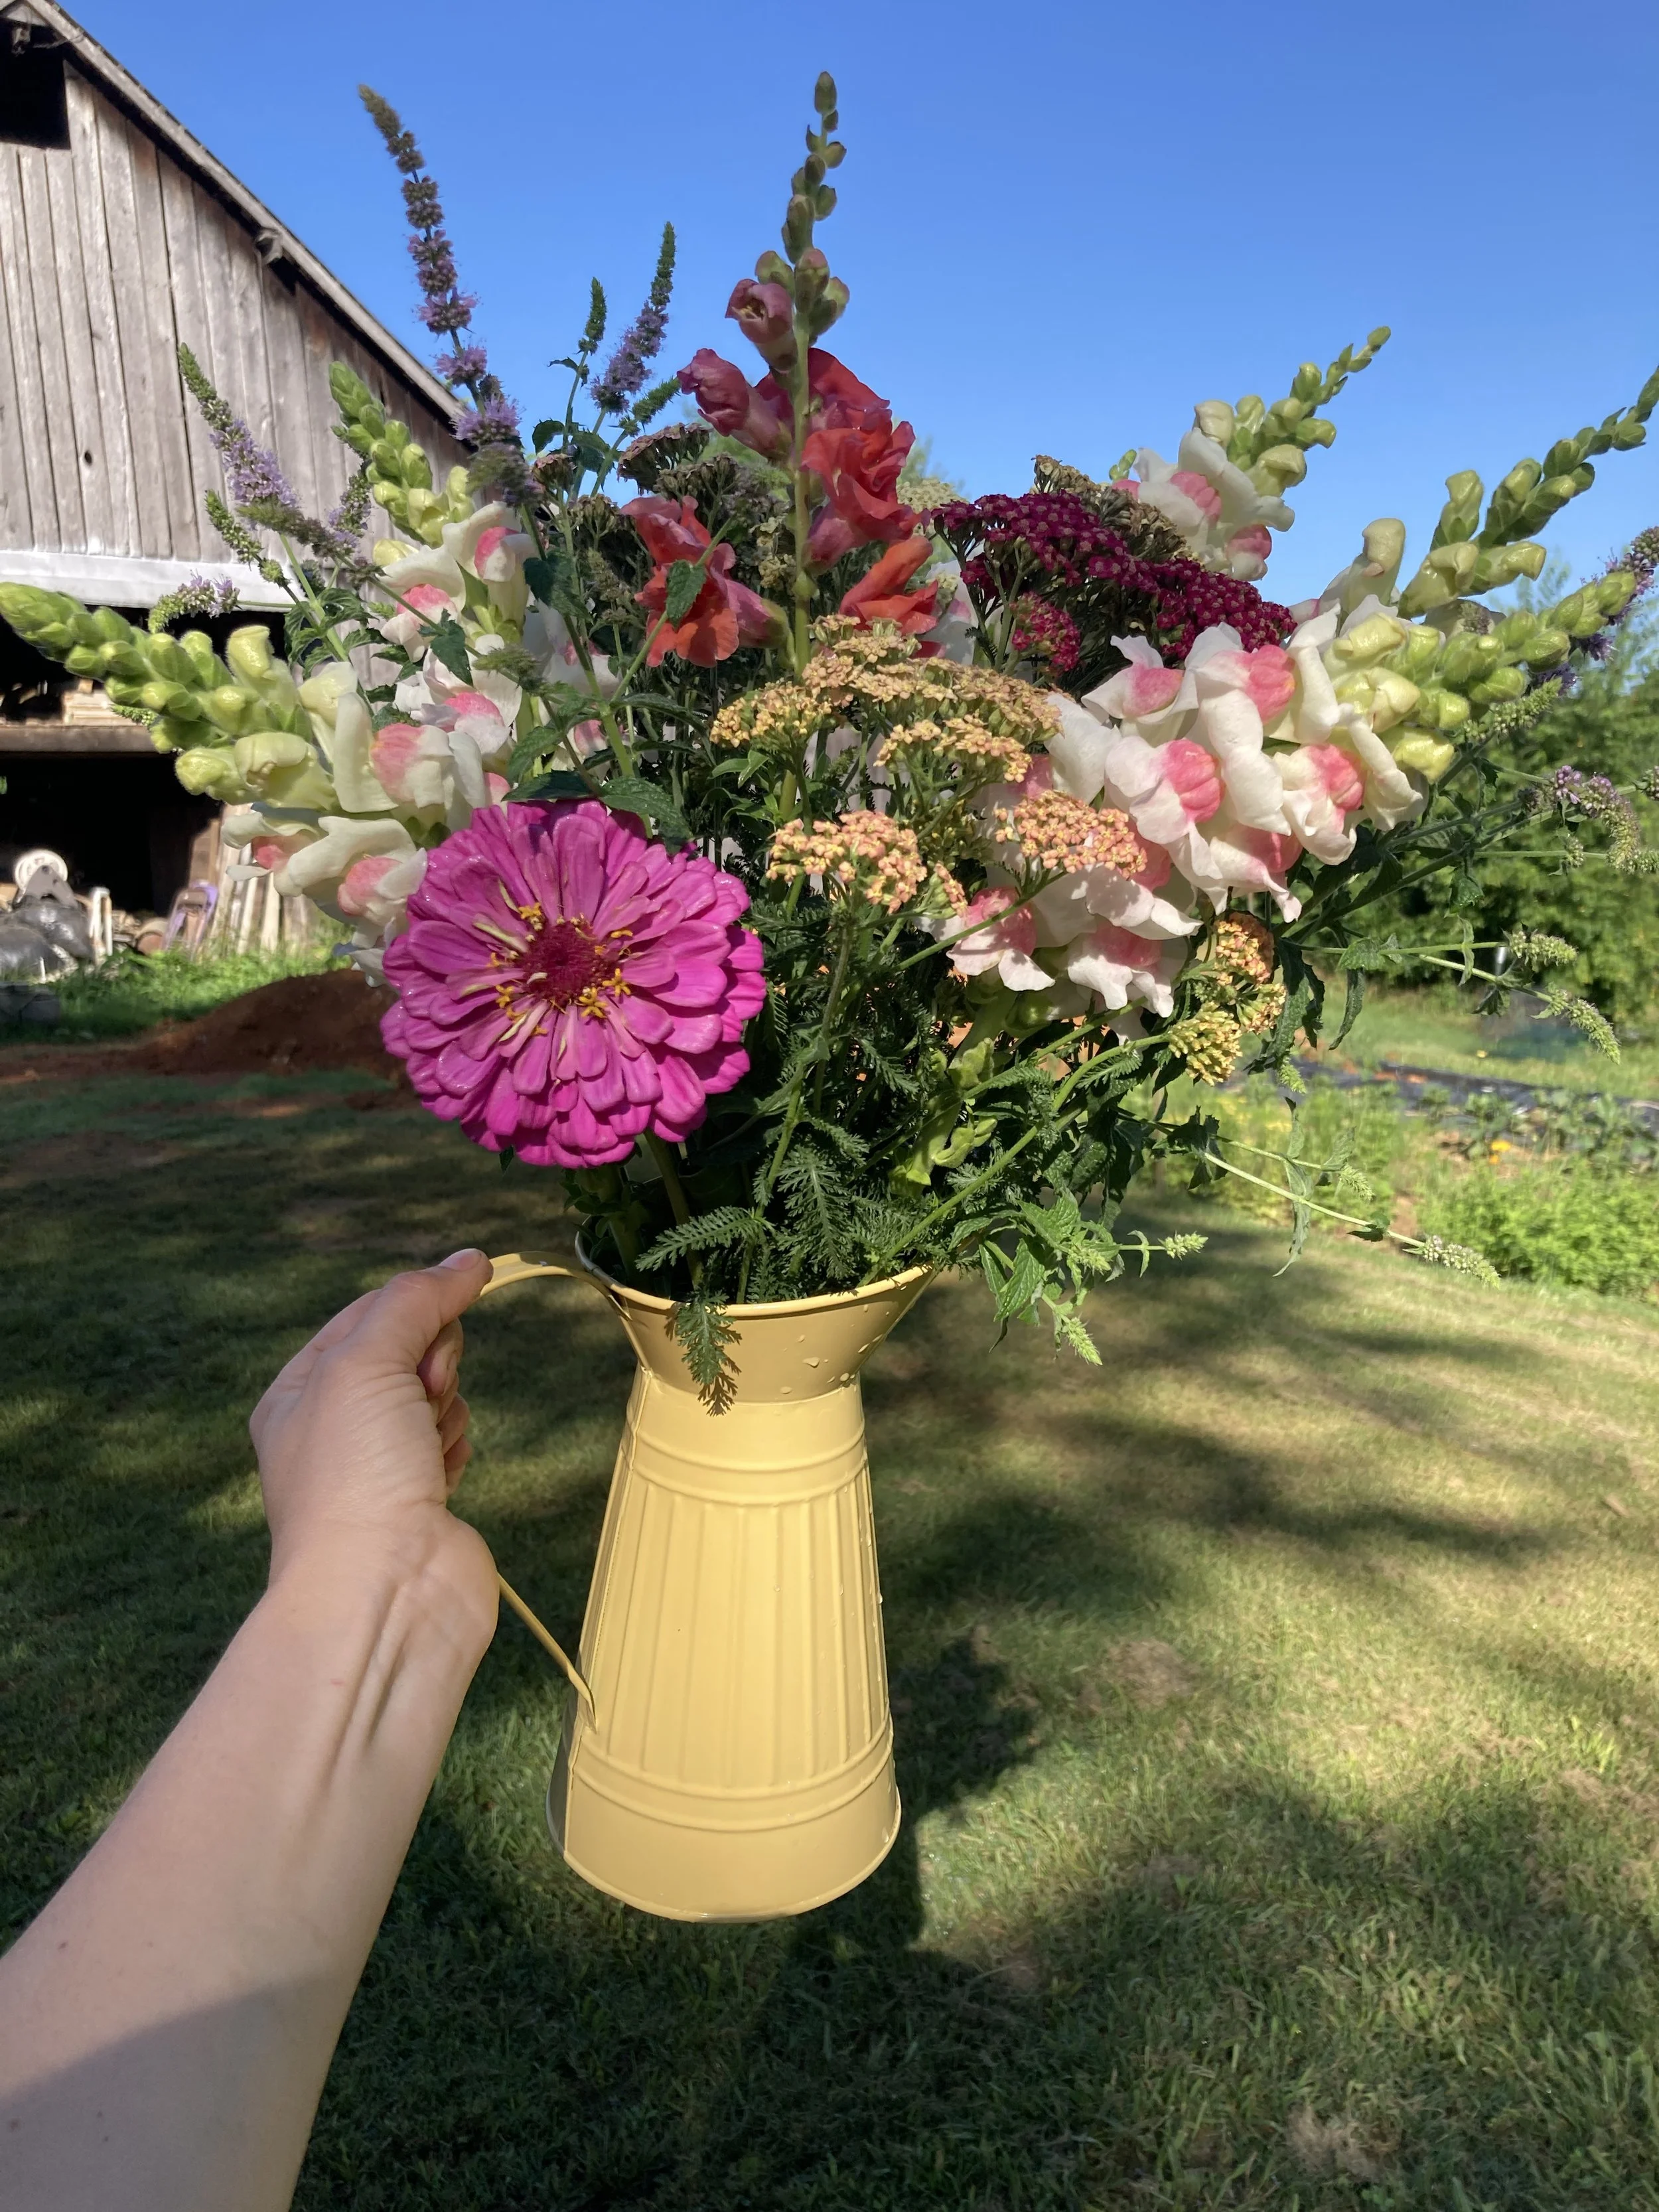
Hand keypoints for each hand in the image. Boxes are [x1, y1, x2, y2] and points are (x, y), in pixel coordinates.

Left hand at [250, 1251, 496, 1620]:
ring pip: (437, 1396)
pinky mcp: (423, 1498)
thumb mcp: (367, 1361)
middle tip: (423, 1394)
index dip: (414, 1304)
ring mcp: (379, 1466)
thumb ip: (417, 1301)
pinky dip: (456, 1448)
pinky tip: (442, 1474)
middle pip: (408, 1352)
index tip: (454, 1300)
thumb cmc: (355, 1473)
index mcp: (299, 1391)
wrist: (383, 1591)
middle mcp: (333, 1427)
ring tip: (428, 1446)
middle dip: (431, 1363)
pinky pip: (453, 1442)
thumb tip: (470, 1258)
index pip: (366, 1313)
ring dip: (446, 1409)